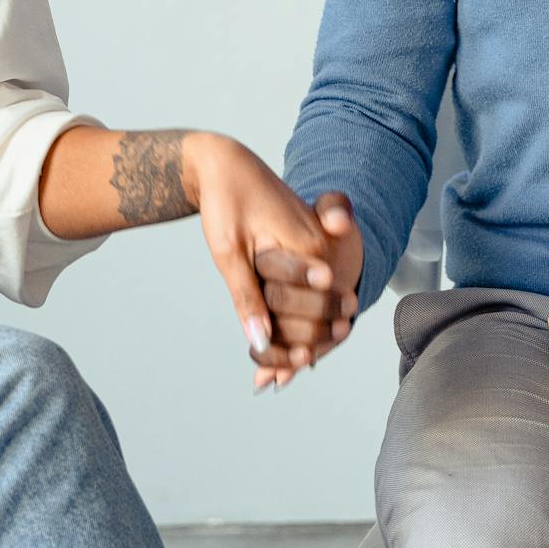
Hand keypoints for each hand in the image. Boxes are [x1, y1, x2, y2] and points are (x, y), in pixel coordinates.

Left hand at [181, 135, 357, 388]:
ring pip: (315, 308)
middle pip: (320, 314)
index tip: (279, 375)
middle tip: (274, 380)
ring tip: (272, 376)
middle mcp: (321, 251)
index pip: (315, 310)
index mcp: (310, 249)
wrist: (227, 166)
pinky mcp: (305, 254)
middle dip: (299, 348)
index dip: (299, 345)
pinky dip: (291, 324)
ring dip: (296, 341)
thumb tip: (258, 341)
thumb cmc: (227, 203)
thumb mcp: (228, 252)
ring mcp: (316, 252)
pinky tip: (272, 349)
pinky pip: (306, 295)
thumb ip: (247, 297)